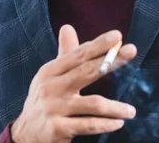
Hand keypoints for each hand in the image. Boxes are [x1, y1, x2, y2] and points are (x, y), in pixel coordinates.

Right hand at [11, 26, 136, 142]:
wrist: (26, 134)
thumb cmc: (44, 100)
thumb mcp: (50, 76)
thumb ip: (64, 54)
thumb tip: (67, 27)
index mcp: (50, 71)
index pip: (78, 55)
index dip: (98, 44)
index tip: (117, 35)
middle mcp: (51, 87)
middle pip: (86, 71)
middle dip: (111, 60)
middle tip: (132, 51)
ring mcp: (53, 108)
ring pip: (92, 104)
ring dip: (115, 107)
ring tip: (131, 111)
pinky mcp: (57, 128)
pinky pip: (88, 125)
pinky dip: (105, 124)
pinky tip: (118, 123)